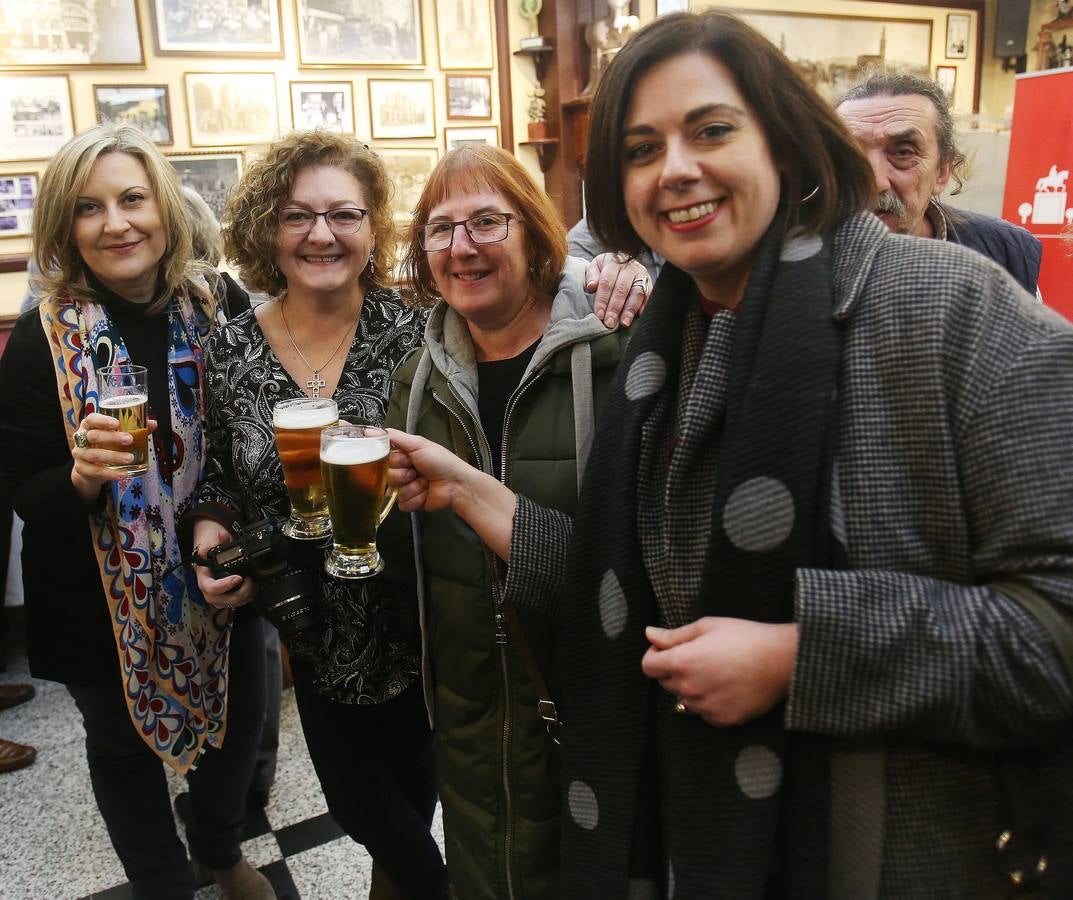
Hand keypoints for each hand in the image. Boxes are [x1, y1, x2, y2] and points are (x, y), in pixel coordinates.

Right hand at [71, 413, 157, 502]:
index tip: (116, 423)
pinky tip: (124, 474)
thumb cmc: (105, 446)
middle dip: (112, 437)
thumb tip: (153, 424)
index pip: (91, 419)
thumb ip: (133, 429)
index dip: (102, 420)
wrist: (90, 468)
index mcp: (89, 426)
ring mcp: (80, 454)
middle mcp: (81, 439)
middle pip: (93, 436)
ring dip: (114, 456)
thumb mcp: (115, 436)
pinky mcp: (82, 469)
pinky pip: (96, 471)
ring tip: (130, 458)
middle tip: (129, 440)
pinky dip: (111, 473)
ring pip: (95, 455)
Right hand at [191, 519, 255, 611]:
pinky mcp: (227, 600)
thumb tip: (222, 535)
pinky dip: (247, 597)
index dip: (225, 585)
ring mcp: (219, 598)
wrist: (209, 558)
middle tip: (251, 580)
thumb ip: (218, 540)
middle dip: (240, 592)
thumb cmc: (210, 553)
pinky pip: (237, 603)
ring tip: (254, 582)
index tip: (238, 577)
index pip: (211, 588)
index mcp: (204, 579)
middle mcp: (209, 592)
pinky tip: (253, 587)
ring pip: (233, 603)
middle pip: (224, 600)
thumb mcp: (212, 544)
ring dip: (246, 595)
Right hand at [388, 428, 517, 559]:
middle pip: (387, 476)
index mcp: (403, 456)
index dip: (394, 460)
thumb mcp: (418, 444)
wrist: (457, 484)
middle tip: (417, 470)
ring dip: (412, 487)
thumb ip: (394, 437)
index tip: (406, 458)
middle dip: (403, 474)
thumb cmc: (442, 462)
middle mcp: (402, 471)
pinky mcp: (410, 502)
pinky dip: (415, 498)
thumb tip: (369, 431)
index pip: (383, 459)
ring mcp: (406, 488)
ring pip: (394, 491)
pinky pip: (402, 504)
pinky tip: (425, 493)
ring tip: (425, 482)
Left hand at [585, 253, 651, 327]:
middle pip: (622, 289)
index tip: (599, 315)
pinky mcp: (650, 282)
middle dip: (615, 308)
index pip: (607, 282)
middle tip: (610, 323)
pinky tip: (639, 317)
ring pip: (637, 293)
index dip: (603, 300)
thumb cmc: (606, 267)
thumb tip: (591, 287)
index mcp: (613, 262)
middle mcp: (629, 267)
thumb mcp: (596, 266)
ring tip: (624, 323)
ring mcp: (641, 274)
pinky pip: (649, 295)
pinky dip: (645, 306)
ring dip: (630, 310)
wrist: (623, 260)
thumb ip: (592, 276)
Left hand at [641, 617, 797, 725]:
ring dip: (691, 688)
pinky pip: (705, 713)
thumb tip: (649, 634)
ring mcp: (705, 707)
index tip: (668, 650)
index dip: (655, 656)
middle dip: (675, 670)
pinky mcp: (723, 720)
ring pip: (685, 700)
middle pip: (666, 683)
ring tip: (716, 672)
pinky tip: (727, 687)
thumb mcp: (707, 626)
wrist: (781, 660)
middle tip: (699, 657)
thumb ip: (673, 635)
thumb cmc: (744, 637)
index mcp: (681, 662)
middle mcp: (689, 689)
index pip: (648, 667)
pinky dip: (709, 702)